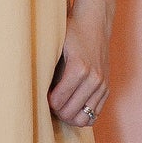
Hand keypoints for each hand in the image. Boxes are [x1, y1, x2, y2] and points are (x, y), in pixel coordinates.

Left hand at [48, 12, 109, 128]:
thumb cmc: (71, 34)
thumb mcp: (54, 46)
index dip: (46, 103)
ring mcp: (103, 85)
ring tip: (61, 108)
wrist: (94, 24)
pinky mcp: (107, 88)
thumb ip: (46, 68)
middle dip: (57, 112)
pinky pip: (95, 114)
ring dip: (70, 116)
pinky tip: (72, 107)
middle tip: (49, 103)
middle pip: (71, 113)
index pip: (58, 101)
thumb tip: (34, 91)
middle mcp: (94, 78)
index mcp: (79, 68)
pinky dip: (82, 115)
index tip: (41, 96)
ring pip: (84, 118)